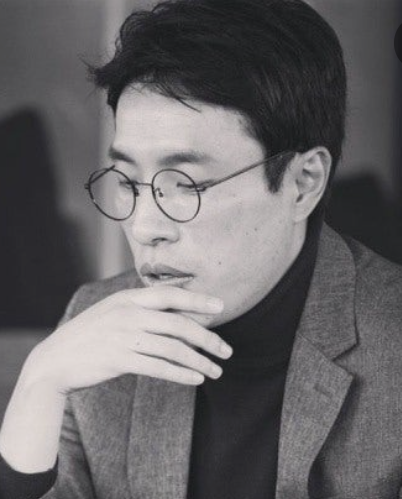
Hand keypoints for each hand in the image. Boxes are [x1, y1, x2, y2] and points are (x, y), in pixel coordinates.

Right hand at [24, 286, 232, 394]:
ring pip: (172, 348)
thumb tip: (178, 313)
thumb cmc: (90, 334)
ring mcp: (124, 336)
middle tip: (227, 351)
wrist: (55, 359)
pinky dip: (180, 374)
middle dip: (208, 338)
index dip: (198, 299)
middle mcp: (128, 313)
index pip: (170, 294)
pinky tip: (196, 379)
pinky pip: (158, 368)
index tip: (220, 306)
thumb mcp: (113, 311)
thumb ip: (141, 308)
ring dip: (199, 361)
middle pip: (179, 323)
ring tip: (216, 371)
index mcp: (128, 297)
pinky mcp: (119, 360)